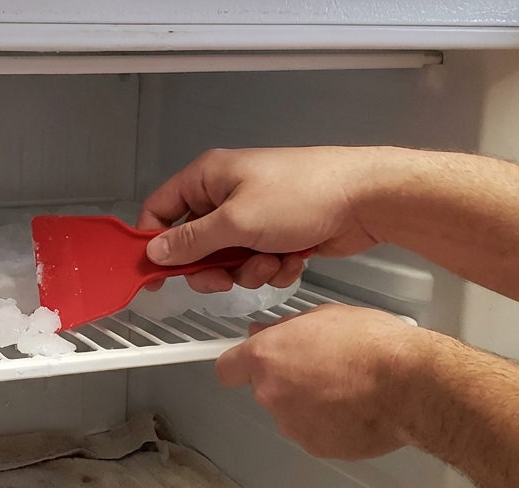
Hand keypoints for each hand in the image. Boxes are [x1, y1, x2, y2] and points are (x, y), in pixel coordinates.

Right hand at [137, 146, 390, 293]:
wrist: (364, 199)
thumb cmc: (301, 195)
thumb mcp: (237, 222)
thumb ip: (192, 241)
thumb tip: (155, 251)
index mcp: (208, 177)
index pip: (161, 209)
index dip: (154, 243)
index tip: (154, 275)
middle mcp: (227, 194)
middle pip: (195, 244)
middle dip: (213, 267)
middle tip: (226, 279)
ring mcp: (254, 215)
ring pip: (229, 260)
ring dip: (249, 270)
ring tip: (273, 260)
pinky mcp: (277, 234)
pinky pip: (258, 263)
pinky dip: (273, 268)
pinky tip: (293, 258)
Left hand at [215, 305, 429, 459]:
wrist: (409, 385)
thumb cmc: (373, 343)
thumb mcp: (326, 315)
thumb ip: (286, 328)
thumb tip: (265, 332)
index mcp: (267, 358)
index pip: (227, 369)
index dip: (240, 365)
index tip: (252, 363)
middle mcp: (271, 395)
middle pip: (267, 390)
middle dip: (288, 381)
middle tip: (325, 368)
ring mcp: (293, 426)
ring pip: (293, 413)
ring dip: (311, 404)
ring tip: (349, 389)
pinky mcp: (317, 448)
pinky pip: (316, 433)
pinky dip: (332, 425)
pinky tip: (358, 409)